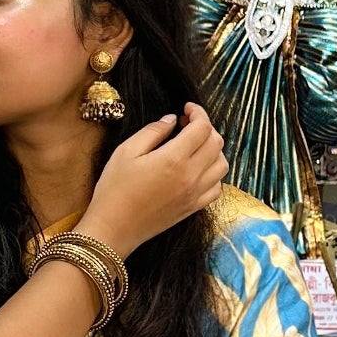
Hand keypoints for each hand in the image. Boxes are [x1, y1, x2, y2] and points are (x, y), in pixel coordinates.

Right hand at [82, 104, 225, 260]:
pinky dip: (213, 174)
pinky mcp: (193, 208)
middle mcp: (191, 176)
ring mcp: (195, 194)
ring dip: (213, 150)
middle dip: (205, 128)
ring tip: (194, 146)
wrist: (114, 228)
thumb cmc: (114, 189)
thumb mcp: (126, 151)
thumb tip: (171, 119)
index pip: (202, 127)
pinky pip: (217, 187)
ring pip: (222, 165)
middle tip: (186, 125)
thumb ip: (153, 131)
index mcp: (174, 159)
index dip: (198, 112)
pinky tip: (196, 170)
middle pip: (216, 143)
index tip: (186, 109)